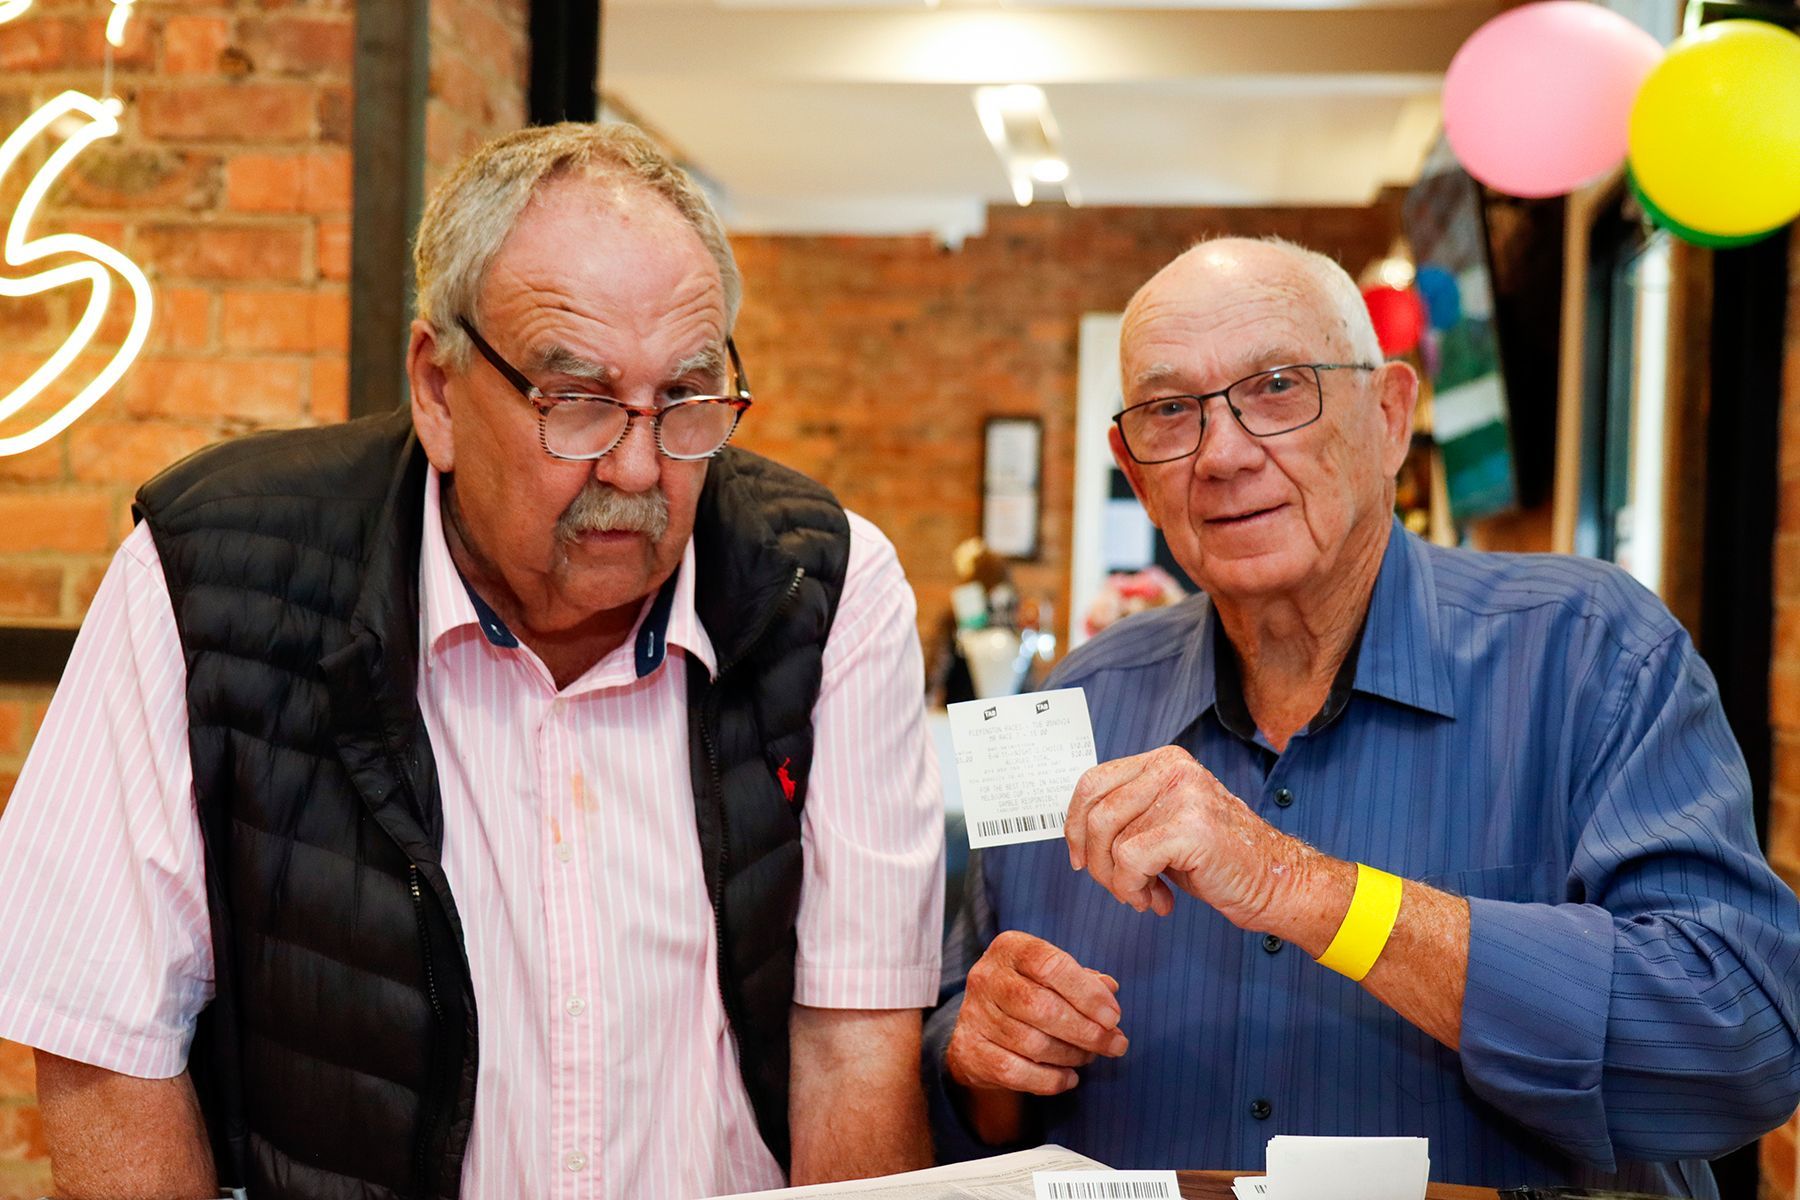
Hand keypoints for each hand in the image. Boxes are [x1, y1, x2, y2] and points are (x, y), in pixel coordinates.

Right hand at [946, 931, 1127, 1095]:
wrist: (980, 1024)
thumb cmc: (1029, 992)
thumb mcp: (1054, 976)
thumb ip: (1084, 980)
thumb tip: (1109, 990)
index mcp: (1010, 948)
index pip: (1049, 965)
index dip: (1086, 993)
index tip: (1114, 1017)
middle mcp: (986, 977)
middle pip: (1041, 1007)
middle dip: (1086, 1031)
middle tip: (1115, 1045)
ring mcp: (974, 1014)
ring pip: (1032, 1043)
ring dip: (1072, 1055)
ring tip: (1090, 1056)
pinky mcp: (969, 1049)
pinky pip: (1015, 1072)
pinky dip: (1050, 1080)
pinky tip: (1069, 1078)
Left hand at [1064, 745, 1292, 924]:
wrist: (1275, 882)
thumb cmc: (1218, 860)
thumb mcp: (1164, 823)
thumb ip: (1127, 816)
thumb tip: (1075, 833)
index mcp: (1163, 761)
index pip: (1092, 783)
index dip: (1074, 825)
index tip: (1080, 859)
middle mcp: (1172, 769)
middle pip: (1095, 814)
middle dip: (1097, 861)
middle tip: (1119, 888)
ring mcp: (1183, 794)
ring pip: (1109, 840)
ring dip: (1117, 881)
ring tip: (1143, 896)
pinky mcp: (1190, 828)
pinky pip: (1129, 861)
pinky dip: (1133, 889)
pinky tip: (1159, 901)